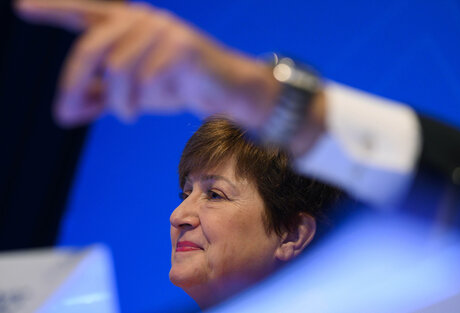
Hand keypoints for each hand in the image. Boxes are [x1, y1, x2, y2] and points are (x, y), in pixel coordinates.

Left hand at [16, 0, 278, 127]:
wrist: (223, 91)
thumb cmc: (177, 86)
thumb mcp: (132, 92)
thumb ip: (100, 96)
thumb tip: (65, 113)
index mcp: (128, 24)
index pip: (85, 12)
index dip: (53, 8)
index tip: (21, 8)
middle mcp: (141, 19)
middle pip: (90, 47)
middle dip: (72, 85)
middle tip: (64, 115)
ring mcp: (162, 29)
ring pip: (116, 67)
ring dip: (116, 102)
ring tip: (125, 115)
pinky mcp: (181, 45)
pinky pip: (144, 77)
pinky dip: (137, 101)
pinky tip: (143, 107)